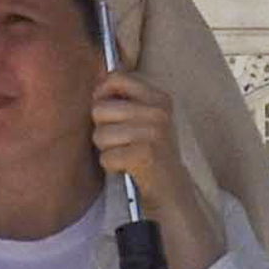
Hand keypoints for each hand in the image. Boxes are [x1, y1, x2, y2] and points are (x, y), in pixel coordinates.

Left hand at [88, 68, 221, 268]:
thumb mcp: (145, 118)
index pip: (116, 78)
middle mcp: (158, 111)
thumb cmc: (150, 153)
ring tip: (126, 155)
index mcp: (159, 97)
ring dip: (106, 149)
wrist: (172, 190)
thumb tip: (96, 82)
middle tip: (122, 141)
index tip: (108, 111)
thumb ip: (125, 99)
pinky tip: (128, 168)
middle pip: (100, 109)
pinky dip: (111, 166)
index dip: (102, 94)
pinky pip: (106, 156)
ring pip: (100, 134)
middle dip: (102, 129)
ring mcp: (154, 133)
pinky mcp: (145, 155)